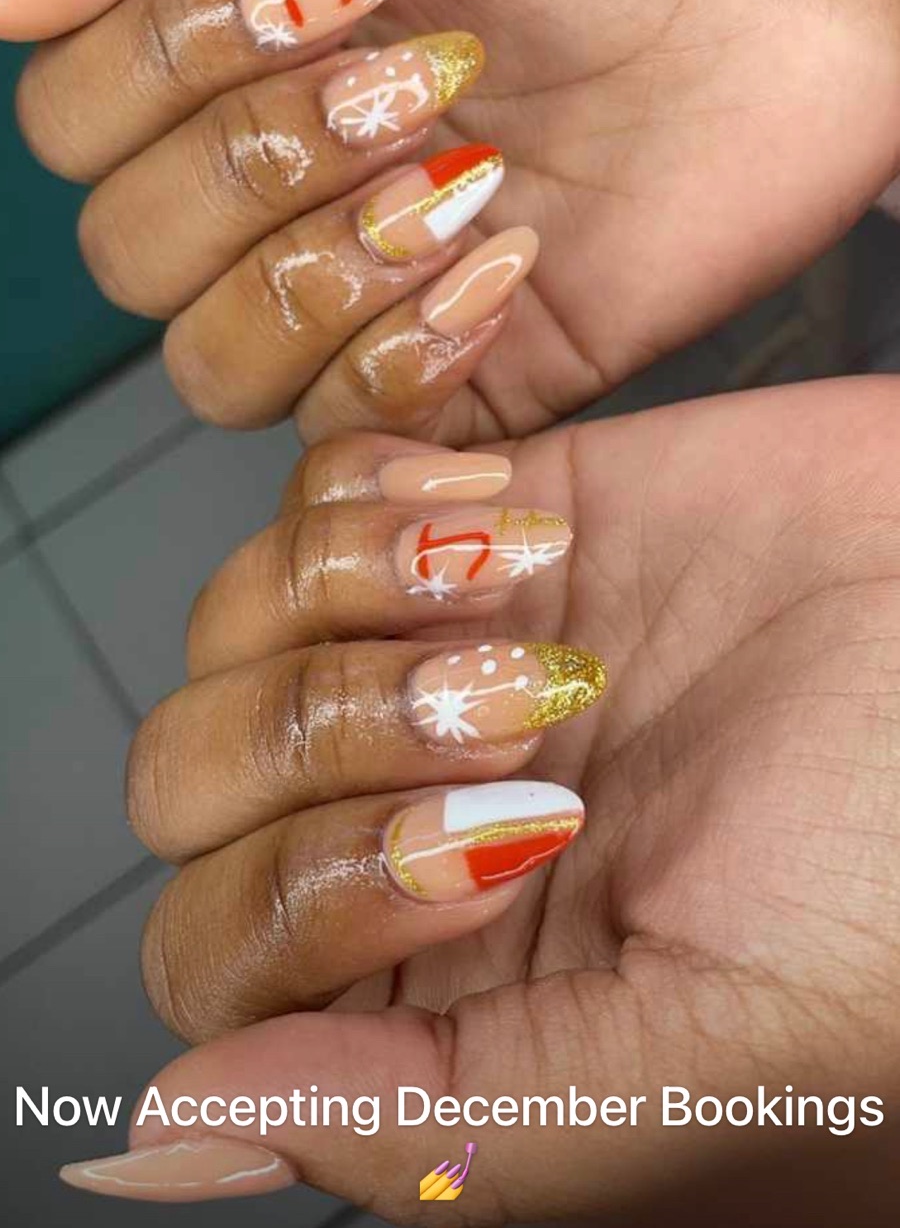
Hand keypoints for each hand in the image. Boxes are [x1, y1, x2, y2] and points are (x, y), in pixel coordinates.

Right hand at [8, 0, 899, 440]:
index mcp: (231, 45)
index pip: (72, 118)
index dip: (171, 60)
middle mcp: (276, 178)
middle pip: (123, 252)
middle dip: (262, 156)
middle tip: (417, 72)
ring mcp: (362, 286)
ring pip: (209, 360)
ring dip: (325, 260)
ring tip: (467, 168)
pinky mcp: (458, 376)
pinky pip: (343, 430)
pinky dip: (406, 349)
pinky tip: (510, 251)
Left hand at [61, 380, 899, 1223]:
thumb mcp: (724, 1041)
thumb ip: (457, 1116)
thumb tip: (192, 1135)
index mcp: (459, 979)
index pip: (225, 961)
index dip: (305, 899)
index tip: (485, 854)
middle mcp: (425, 814)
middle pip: (201, 782)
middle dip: (329, 733)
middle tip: (521, 715)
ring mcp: (446, 654)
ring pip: (243, 621)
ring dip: (354, 595)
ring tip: (524, 595)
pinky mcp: (491, 516)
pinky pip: (322, 484)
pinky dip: (378, 485)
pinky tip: (514, 513)